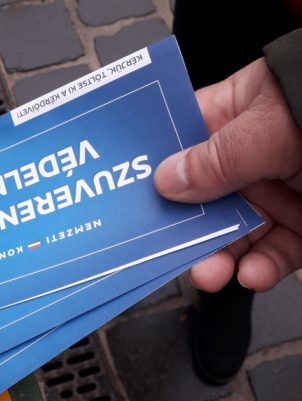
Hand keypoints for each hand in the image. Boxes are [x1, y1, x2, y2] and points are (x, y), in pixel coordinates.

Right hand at [154, 58, 301, 291]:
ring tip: (212, 273)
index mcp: (232, 118)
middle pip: (200, 199)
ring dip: (220, 257)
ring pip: (233, 233)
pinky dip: (261, 268)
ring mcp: (276, 193)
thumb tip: (166, 180)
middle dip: (186, 230)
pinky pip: (273, 253)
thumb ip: (219, 156)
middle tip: (173, 252)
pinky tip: (253, 274)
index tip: (133, 200)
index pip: (179, 144)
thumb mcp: (272, 127)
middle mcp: (248, 158)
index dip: (154, 171)